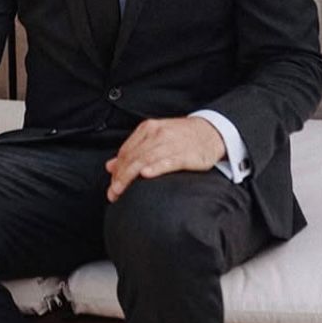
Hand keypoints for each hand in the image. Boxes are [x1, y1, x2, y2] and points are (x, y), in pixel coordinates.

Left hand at [105, 116, 225, 200]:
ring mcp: (171, 143)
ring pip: (145, 159)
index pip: (126, 151)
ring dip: (130, 177)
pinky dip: (155, 167)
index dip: (117, 170)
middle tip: (113, 193)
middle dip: (120, 176)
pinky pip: (168, 161)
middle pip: (133, 157)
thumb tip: (110, 166)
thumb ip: (133, 151)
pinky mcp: (186, 154)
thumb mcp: (155, 138)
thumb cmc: (181, 137)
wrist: (211, 131)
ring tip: (121, 191)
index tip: (111, 186)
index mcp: (147, 129)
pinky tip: (145, 175)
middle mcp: (157, 134)